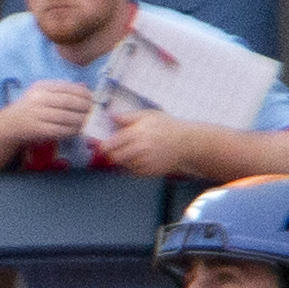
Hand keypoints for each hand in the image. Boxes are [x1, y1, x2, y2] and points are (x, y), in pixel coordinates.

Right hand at [0, 77, 96, 149]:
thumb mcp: (44, 93)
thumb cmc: (32, 107)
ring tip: (88, 121)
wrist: (11, 123)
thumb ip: (63, 90)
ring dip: (80, 120)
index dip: (83, 93)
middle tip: (93, 111)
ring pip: (65, 117)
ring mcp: (37, 114)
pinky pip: (59, 130)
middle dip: (84, 107)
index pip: (67, 87)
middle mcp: (39, 99)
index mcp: (42, 86)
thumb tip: (85, 87)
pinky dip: (71, 131)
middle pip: (68, 102)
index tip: (92, 98)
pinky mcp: (37, 129)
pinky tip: (77, 130)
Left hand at [91, 109, 211, 178]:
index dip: (103, 145)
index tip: (102, 144)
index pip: (111, 145)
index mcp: (136, 134)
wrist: (185, 143)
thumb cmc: (166, 126)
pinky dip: (130, 167)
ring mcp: (144, 163)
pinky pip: (132, 172)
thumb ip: (128, 117)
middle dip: (110, 154)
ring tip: (127, 152)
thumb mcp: (148, 115)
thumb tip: (111, 116)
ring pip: (122, 166)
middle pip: (114, 158)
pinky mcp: (149, 172)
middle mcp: (139, 150)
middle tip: (112, 149)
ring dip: (120, 160)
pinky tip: (136, 158)